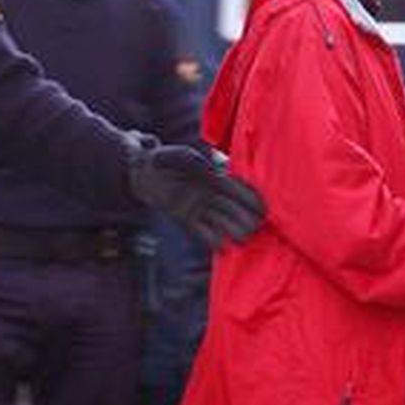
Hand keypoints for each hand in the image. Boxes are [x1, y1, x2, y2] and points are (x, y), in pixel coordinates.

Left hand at [129, 142, 265, 247]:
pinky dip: (212, 239)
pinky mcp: (187, 217)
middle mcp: (208, 192)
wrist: (140, 172)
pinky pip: (202, 230)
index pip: (236, 187)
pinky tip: (223, 249)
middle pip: (232, 206)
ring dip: (233, 229)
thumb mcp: (173, 156)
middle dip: (246, 216)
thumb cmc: (159, 159)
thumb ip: (190, 160)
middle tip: (257, 228)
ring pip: (221, 219)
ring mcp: (198, 206)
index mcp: (211, 175)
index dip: (250, 197)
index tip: (263, 207)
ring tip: (245, 239)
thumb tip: (208, 166)